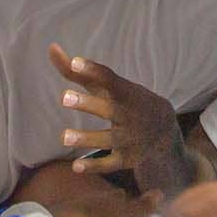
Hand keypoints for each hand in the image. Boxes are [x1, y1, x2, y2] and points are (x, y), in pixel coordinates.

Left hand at [49, 43, 197, 195]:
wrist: (166, 137)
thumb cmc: (127, 104)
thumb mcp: (109, 88)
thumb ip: (79, 72)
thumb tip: (51, 48)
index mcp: (126, 92)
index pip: (110, 79)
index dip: (93, 70)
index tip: (75, 62)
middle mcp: (130, 114)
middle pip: (109, 109)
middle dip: (88, 104)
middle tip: (64, 98)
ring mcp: (131, 138)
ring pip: (109, 139)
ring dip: (87, 138)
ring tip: (64, 136)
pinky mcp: (129, 159)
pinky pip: (112, 164)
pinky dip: (95, 167)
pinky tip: (75, 168)